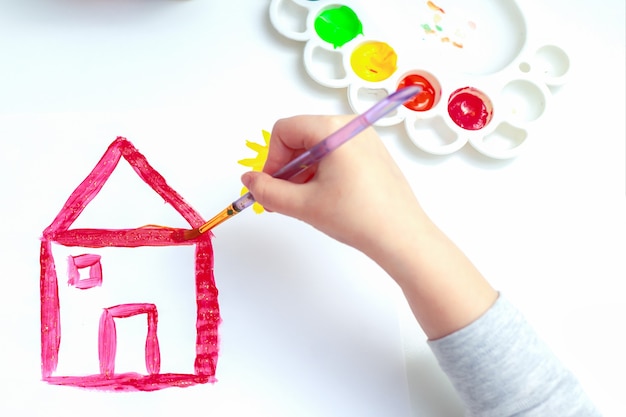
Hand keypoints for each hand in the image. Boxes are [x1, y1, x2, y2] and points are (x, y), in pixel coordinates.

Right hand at [242, 114, 496, 339]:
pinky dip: (322, 171)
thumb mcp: (303, 205)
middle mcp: (351, 126)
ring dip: (303, 171)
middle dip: (286, 166)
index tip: (271, 185)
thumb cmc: (358, 217)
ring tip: (303, 201)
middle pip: (301, 135)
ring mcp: (365, 139)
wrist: (402, 237)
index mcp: (333, 129)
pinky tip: (324, 197)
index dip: (271, 159)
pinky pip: (337, 153)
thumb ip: (267, 190)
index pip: (284, 130)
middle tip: (283, 197)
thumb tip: (248, 180)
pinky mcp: (373, 153)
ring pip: (318, 146)